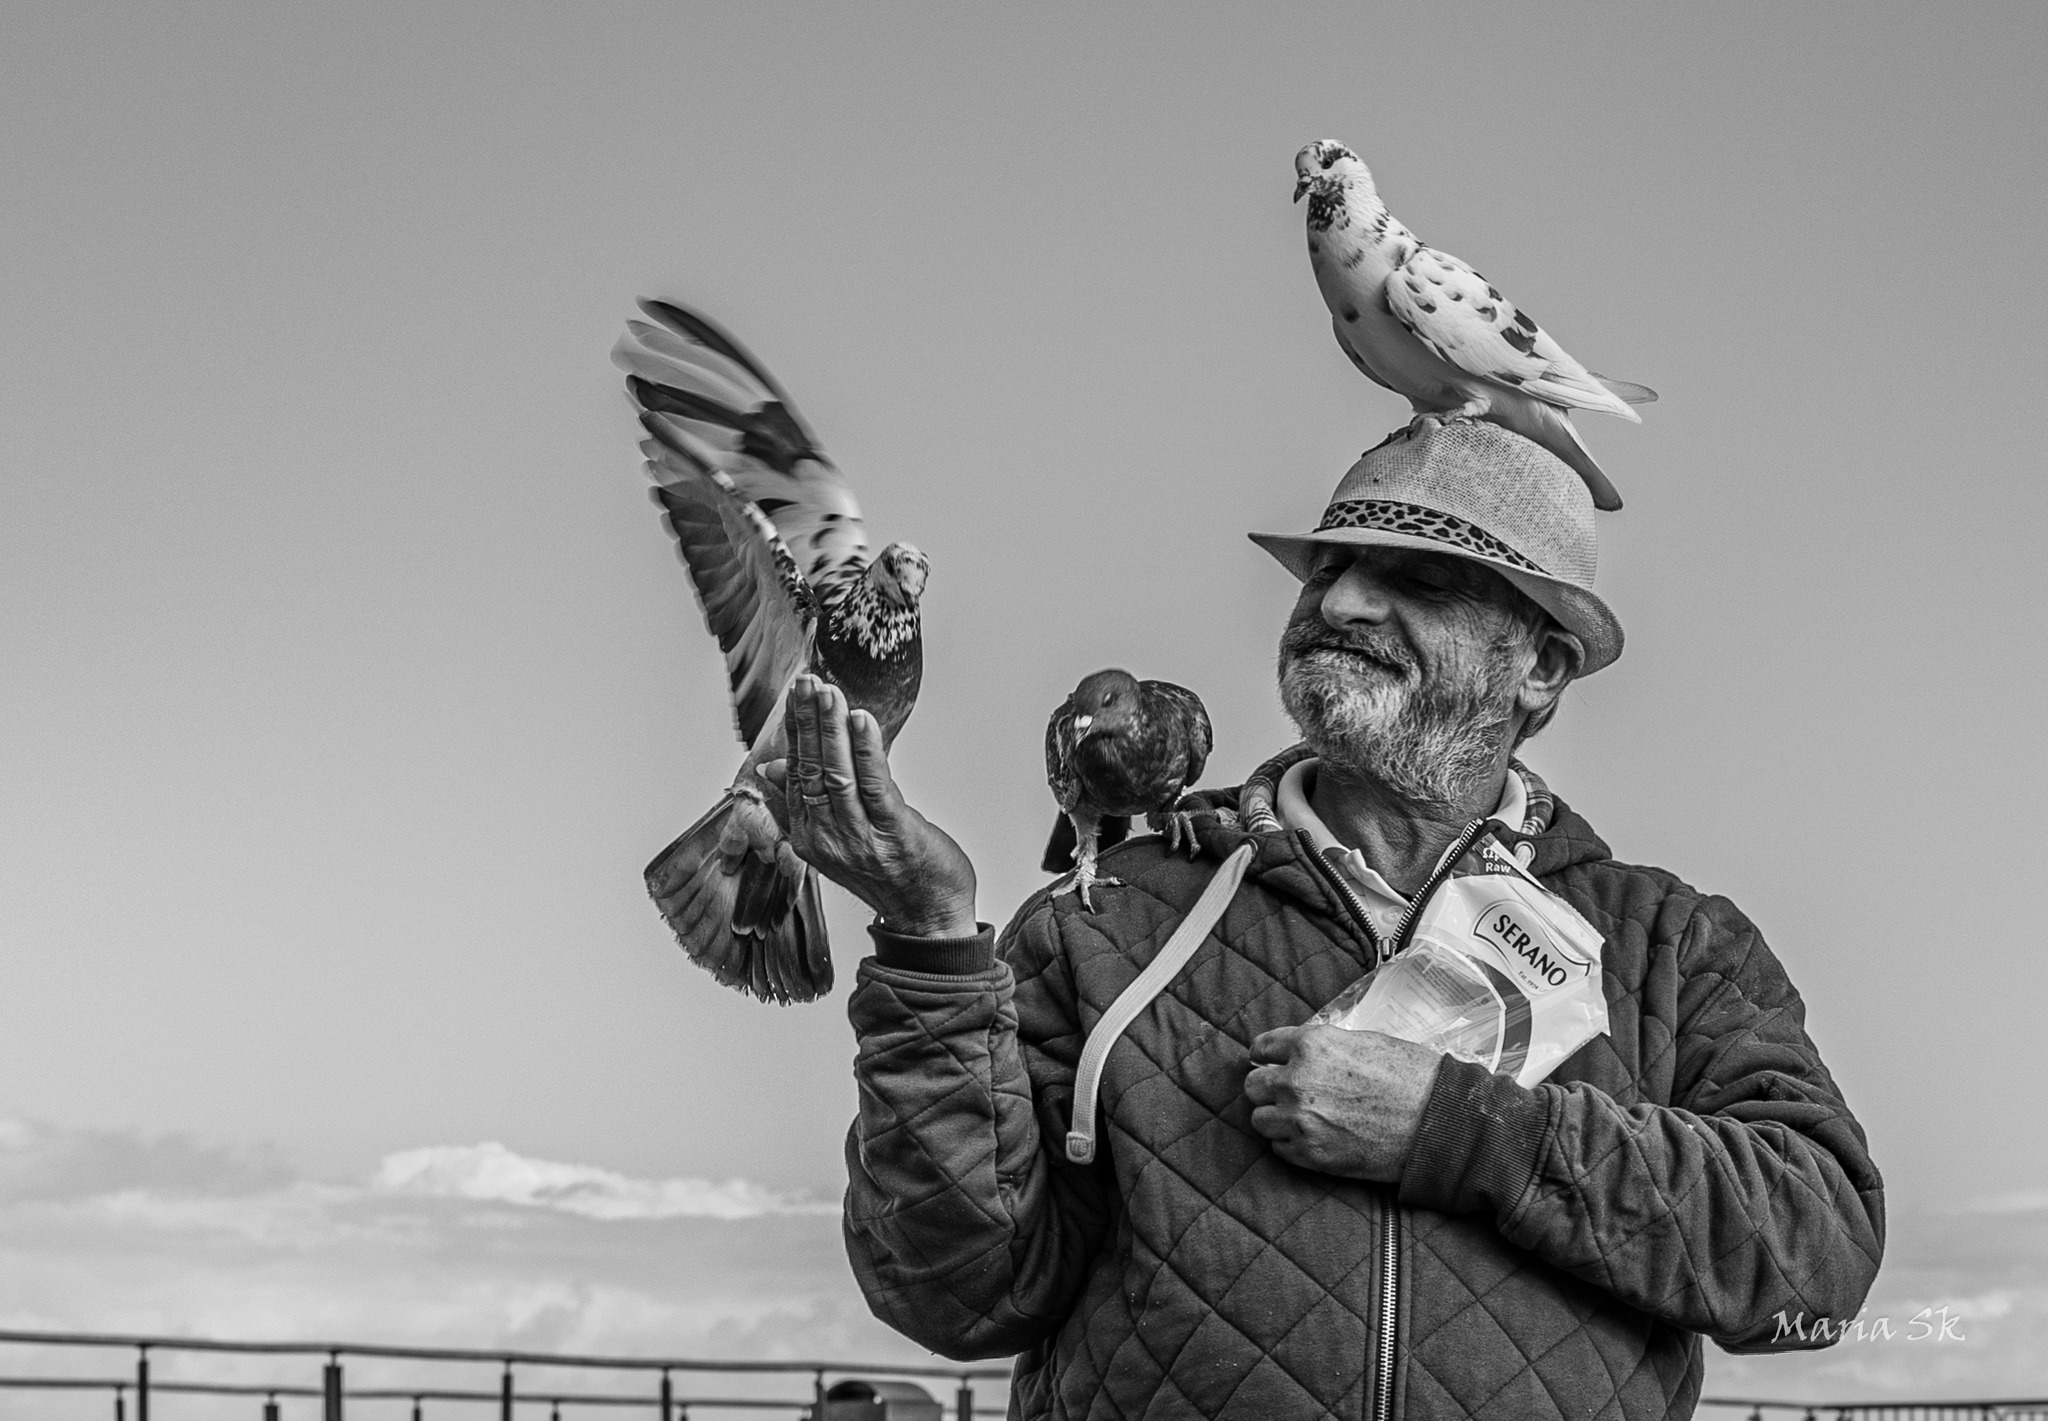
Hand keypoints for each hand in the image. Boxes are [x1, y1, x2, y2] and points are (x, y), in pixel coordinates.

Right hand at [769, 675, 978, 937]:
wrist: (928, 917)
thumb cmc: (889, 871)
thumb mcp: (838, 835)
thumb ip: (808, 798)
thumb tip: (774, 766)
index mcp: (808, 834)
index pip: (795, 771)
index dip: (797, 730)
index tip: (796, 694)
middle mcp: (826, 836)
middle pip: (810, 769)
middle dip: (810, 721)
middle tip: (807, 682)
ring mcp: (858, 836)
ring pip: (837, 774)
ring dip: (833, 729)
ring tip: (829, 693)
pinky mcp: (893, 833)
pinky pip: (874, 786)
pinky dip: (866, 751)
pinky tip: (862, 722)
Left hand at [1242, 1026, 1442, 1181]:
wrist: (1438, 1120)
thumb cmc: (1410, 1076)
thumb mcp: (1363, 1042)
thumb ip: (1323, 1047)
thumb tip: (1297, 1054)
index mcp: (1311, 1045)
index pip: (1261, 1047)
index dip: (1266, 1055)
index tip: (1268, 1062)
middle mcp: (1298, 1081)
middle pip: (1253, 1086)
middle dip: (1268, 1088)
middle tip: (1288, 1093)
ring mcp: (1302, 1121)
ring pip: (1260, 1120)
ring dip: (1277, 1118)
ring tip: (1302, 1117)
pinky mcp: (1312, 1155)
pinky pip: (1279, 1148)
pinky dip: (1291, 1143)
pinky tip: (1314, 1136)